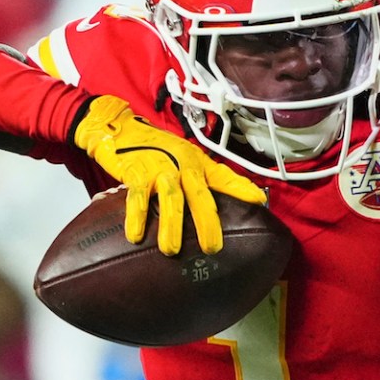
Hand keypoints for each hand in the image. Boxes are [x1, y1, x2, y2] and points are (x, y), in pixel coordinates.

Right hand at [71, 93, 267, 255]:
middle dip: (206, 221)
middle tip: (211, 248)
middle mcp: (182, 165)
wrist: (122, 129)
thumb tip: (242, 196)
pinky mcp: (136, 172)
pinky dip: (137, 216)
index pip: (223, 177)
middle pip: (199, 194)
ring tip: (171, 250)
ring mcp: (159, 168)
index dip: (241, 188)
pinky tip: (136, 236)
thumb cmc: (156, 148)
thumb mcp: (186, 157)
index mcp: (197, 163)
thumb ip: (209, 177)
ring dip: (171, 225)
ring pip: (170, 198)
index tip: (258, 202)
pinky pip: (138, 197)